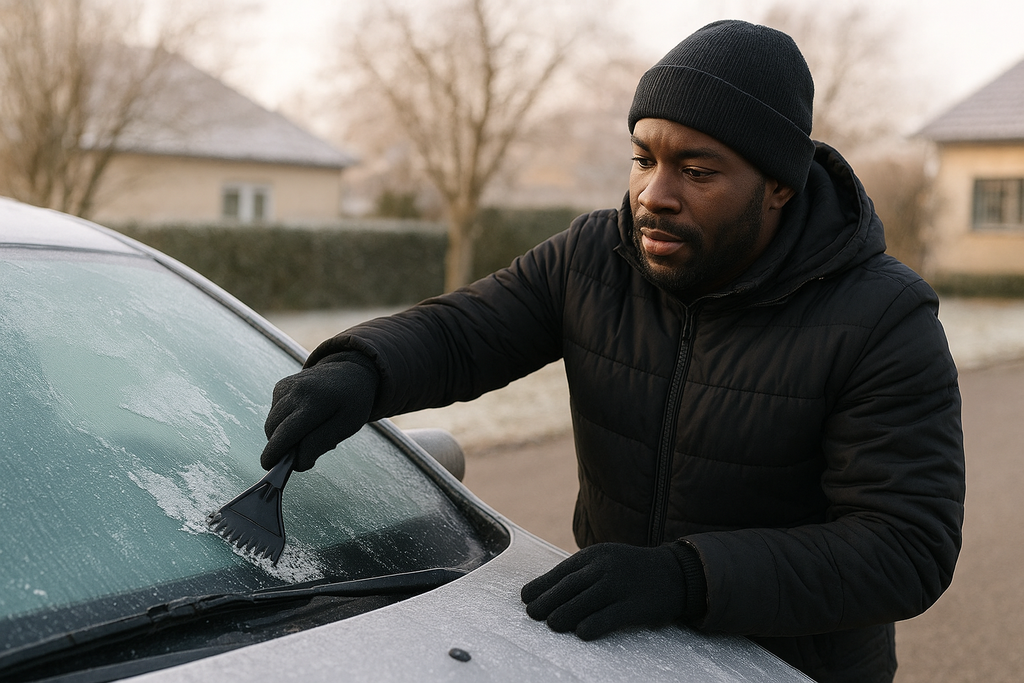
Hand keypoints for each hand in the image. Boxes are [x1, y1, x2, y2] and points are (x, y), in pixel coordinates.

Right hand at [261, 357, 378, 471]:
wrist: (350, 371)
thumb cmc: (352, 402)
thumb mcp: (347, 425)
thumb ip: (321, 443)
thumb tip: (297, 462)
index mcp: (316, 401)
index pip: (287, 433)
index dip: (277, 454)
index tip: (272, 468)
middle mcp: (297, 391)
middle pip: (274, 431)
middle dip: (281, 448)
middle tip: (301, 455)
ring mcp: (286, 386)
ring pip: (272, 424)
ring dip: (284, 436)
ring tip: (310, 432)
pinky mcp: (280, 386)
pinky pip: (274, 414)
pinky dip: (284, 423)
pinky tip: (303, 419)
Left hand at [521, 542, 686, 640]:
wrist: (675, 573)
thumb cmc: (632, 570)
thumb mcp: (606, 560)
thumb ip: (581, 572)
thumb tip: (545, 590)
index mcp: (595, 555)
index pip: (562, 571)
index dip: (542, 585)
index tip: (526, 597)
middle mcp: (605, 567)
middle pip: (568, 587)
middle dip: (547, 601)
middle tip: (532, 614)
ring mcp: (620, 585)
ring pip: (583, 602)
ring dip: (563, 615)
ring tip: (551, 625)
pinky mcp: (634, 605)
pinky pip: (608, 617)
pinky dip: (592, 625)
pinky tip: (581, 633)